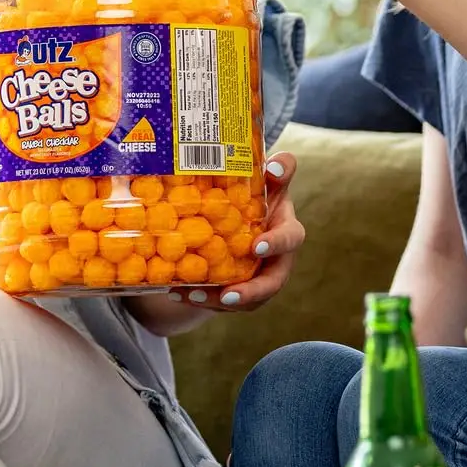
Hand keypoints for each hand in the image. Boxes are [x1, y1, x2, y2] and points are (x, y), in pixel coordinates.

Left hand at [169, 152, 304, 312]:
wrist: (242, 218)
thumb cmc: (259, 197)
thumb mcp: (269, 181)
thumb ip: (279, 170)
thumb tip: (275, 166)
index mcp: (285, 231)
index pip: (290, 239)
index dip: (276, 244)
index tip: (256, 247)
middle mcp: (275, 260)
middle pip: (271, 283)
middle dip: (251, 293)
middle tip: (229, 295)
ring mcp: (256, 279)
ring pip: (244, 299)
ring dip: (218, 301)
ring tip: (193, 296)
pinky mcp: (236, 289)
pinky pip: (220, 300)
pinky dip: (198, 297)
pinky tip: (176, 293)